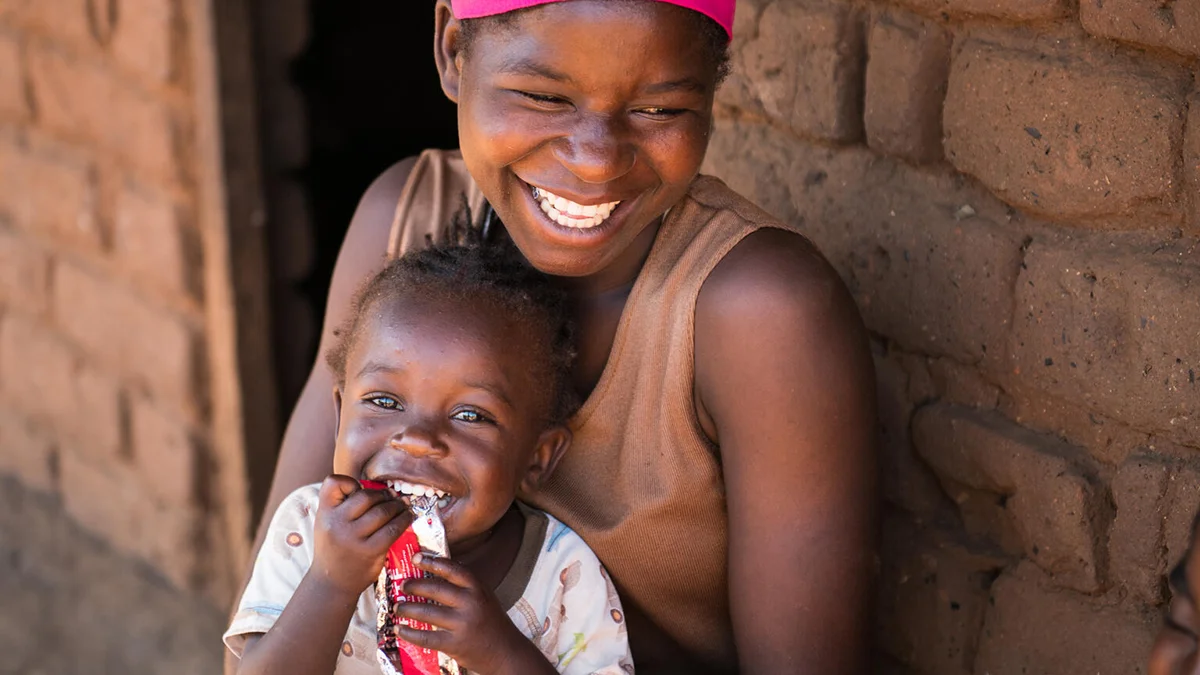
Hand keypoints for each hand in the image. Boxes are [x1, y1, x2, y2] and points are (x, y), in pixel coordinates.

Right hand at [310, 475, 411, 596]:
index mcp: (324, 513)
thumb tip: (379, 488)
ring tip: (403, 505)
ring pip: (383, 511)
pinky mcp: (371, 551)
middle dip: (384, 494)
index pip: (334, 482)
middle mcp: (337, 523)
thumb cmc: (334, 548)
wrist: (332, 582)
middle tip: (392, 496)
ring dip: (398, 505)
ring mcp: (354, 538)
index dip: (349, 482)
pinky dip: (404, 520)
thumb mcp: (327, 523)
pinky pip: (393, 528)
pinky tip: (407, 517)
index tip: (360, 489)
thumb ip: (342, 504)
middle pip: (366, 496)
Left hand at [394, 554, 551, 674]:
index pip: (452, 569)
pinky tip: (400, 629)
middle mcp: (471, 603)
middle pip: (435, 589)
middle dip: (414, 586)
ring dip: (408, 608)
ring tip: (398, 607)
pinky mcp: (454, 644)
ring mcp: (462, 624)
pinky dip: (409, 632)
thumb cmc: (491, 622)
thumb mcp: (484, 597)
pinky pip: (426, 637)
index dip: (432, 562)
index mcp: (478, 588)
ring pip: (427, 612)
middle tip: (403, 585)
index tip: (416, 558)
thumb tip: (435, 574)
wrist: (505, 651)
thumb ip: (465, 587)